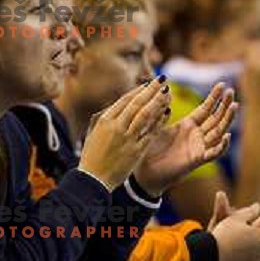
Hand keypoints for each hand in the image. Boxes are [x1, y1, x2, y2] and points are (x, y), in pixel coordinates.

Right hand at [79, 76, 170, 190]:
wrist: (93, 180)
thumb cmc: (92, 156)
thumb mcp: (93, 132)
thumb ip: (104, 116)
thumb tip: (117, 104)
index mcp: (105, 121)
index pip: (125, 100)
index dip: (139, 90)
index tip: (149, 83)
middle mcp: (117, 127)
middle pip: (137, 104)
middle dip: (151, 90)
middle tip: (162, 80)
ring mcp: (127, 139)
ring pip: (146, 116)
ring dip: (158, 102)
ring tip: (167, 92)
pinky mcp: (136, 151)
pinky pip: (151, 133)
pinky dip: (159, 121)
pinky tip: (166, 112)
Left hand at [133, 83, 236, 195]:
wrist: (144, 173)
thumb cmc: (149, 150)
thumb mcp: (155, 125)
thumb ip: (161, 110)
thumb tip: (165, 90)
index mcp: (188, 125)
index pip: (206, 109)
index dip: (214, 97)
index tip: (222, 84)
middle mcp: (196, 136)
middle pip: (216, 118)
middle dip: (224, 105)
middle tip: (232, 91)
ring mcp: (198, 147)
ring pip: (218, 132)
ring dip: (227, 120)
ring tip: (234, 106)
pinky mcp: (196, 160)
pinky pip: (213, 153)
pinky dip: (221, 146)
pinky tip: (227, 136)